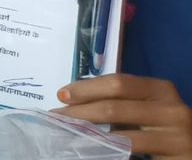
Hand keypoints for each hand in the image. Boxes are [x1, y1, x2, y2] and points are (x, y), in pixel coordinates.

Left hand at [58, 74, 191, 157]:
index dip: (87, 88)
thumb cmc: (163, 125)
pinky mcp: (176, 159)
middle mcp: (173, 110)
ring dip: (88, 136)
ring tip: (67, 136)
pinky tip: (93, 152)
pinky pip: (132, 156)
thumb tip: (74, 99)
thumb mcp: (146, 107)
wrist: (190, 150)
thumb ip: (121, 100)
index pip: (119, 82)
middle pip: (115, 107)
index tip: (62, 95)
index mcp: (161, 90)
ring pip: (121, 136)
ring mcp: (177, 137)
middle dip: (80, 112)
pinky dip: (108, 153)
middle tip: (57, 117)